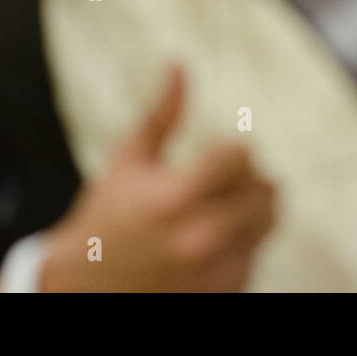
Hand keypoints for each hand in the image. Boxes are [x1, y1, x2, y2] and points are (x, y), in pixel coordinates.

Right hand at [38, 67, 276, 291]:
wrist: (87, 286)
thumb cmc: (106, 214)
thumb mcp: (126, 161)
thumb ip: (160, 114)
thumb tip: (179, 64)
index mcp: (172, 198)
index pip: (242, 155)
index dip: (231, 149)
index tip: (212, 156)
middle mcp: (198, 237)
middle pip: (266, 188)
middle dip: (247, 177)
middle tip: (218, 181)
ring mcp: (213, 271)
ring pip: (269, 220)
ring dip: (250, 208)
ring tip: (217, 208)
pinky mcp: (223, 291)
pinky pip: (258, 252)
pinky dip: (243, 242)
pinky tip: (211, 242)